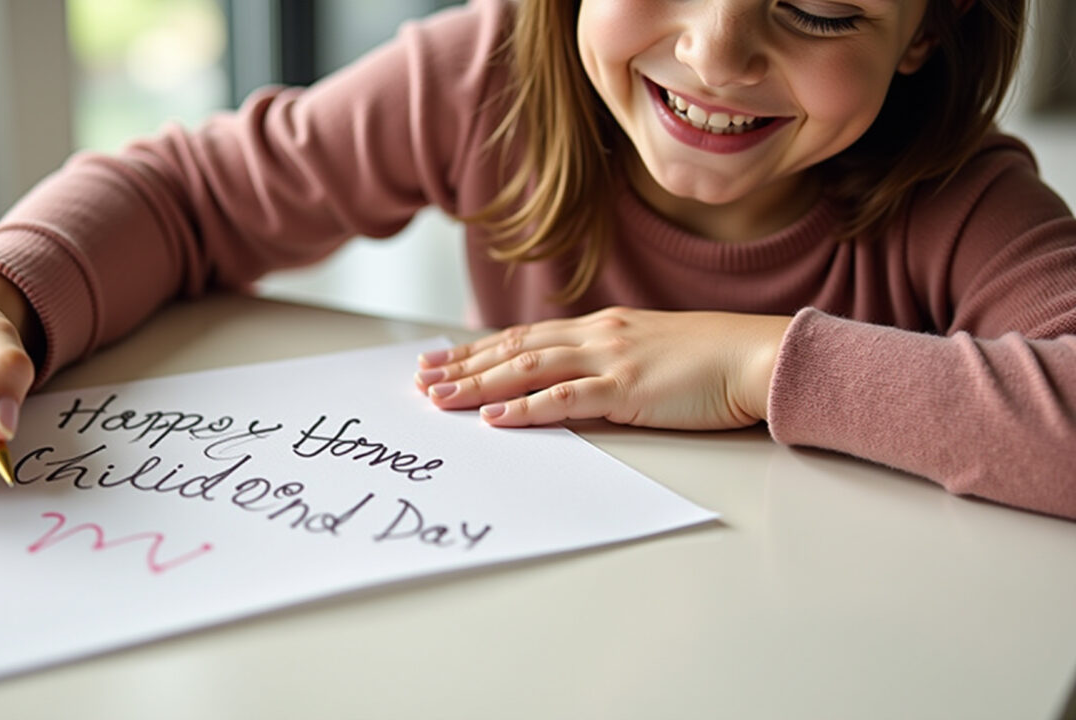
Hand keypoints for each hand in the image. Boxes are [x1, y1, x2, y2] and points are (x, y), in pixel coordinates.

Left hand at [414, 307, 790, 429]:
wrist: (755, 355)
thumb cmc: (710, 360)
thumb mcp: (649, 352)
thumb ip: (608, 362)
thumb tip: (571, 383)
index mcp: (600, 327)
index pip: (524, 337)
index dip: (478, 349)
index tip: (440, 359)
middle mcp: (596, 335)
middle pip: (514, 348)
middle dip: (463, 365)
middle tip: (421, 379)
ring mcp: (610, 359)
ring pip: (528, 368)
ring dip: (478, 385)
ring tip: (438, 399)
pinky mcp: (627, 389)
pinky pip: (565, 398)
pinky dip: (525, 408)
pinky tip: (493, 418)